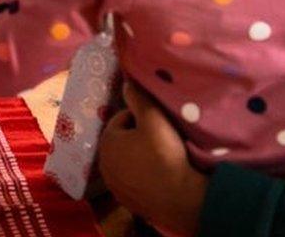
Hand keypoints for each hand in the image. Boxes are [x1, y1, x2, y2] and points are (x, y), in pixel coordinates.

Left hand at [98, 82, 206, 236]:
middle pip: (123, 141)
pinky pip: (134, 181)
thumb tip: (126, 83)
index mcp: (106, 141)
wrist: (181, 198)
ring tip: (162, 158)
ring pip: (127, 162)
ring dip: (139, 157)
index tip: (159, 123)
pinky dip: (143, 176)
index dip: (141, 117)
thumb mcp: (154, 119)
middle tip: (162, 139)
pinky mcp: (126, 201)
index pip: (122, 119)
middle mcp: (103, 164)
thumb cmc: (165, 154)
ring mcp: (114, 186)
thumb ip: (139, 99)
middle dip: (138, 138)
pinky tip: (159, 176)